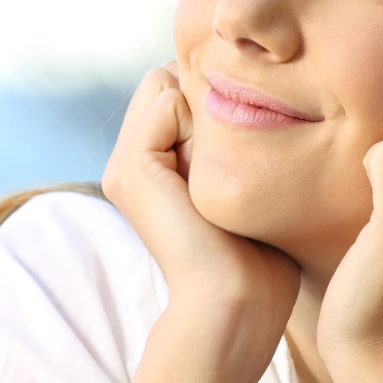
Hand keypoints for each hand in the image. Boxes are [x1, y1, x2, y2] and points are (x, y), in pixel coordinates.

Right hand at [102, 64, 300, 371]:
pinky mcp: (131, 168)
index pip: (175, 89)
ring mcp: (123, 167)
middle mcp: (128, 164)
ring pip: (165, 84)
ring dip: (205, 113)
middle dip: (206, 102)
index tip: (241, 156)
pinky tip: (212, 171)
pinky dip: (199, 122)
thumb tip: (235, 92)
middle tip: (232, 160)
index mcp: (150, 168)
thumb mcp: (242, 183)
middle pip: (167, 80)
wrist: (238, 303)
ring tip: (222, 168)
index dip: (215, 104)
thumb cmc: (259, 255)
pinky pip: (166, 101)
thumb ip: (226, 141)